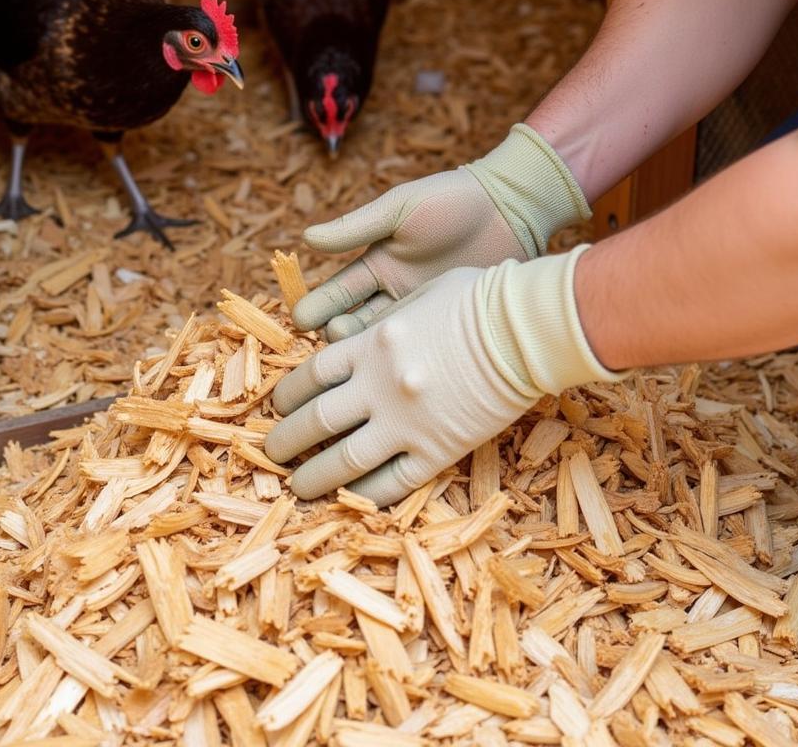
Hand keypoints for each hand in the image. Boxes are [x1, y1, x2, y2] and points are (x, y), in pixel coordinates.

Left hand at [266, 247, 620, 505]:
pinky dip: (364, 495)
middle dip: (285, 441)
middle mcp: (377, 386)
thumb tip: (363, 336)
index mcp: (370, 344)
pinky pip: (392, 482)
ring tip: (296, 488)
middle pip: (315, 421)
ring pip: (343, 460)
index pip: (310, 376)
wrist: (526, 328)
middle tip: (271, 454)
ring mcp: (405, 422)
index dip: (286, 396)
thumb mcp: (418, 297)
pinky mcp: (437, 450)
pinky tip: (348, 500)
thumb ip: (384, 321)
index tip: (277, 409)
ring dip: (312, 477)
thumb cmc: (479, 298)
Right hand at [293, 124, 589, 340]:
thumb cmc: (452, 200)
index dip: (318, 305)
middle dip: (338, 334)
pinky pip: (424, 349)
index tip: (300, 318)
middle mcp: (396, 294)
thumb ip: (357, 228)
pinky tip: (398, 369)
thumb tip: (306, 238)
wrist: (512, 207)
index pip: (338, 292)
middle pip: (356, 325)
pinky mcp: (452, 327)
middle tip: (331, 338)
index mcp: (378, 264)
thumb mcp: (399, 209)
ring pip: (386, 343)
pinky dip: (407, 359)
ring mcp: (424, 313)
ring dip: (369, 351)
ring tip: (359, 355)